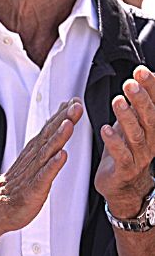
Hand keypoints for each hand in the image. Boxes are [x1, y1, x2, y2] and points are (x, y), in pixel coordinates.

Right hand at [0, 98, 82, 235]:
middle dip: (62, 120)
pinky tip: (62, 156)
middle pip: (48, 136)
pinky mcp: (33, 189)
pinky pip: (44, 176)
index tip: (73, 101)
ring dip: (58, 137)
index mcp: (33, 154)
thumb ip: (43, 145)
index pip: (48, 130)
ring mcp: (32, 174)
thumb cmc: (17, 188)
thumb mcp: (31, 164)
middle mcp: (32, 160)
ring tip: (68, 124)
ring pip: (47, 152)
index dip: (61, 115)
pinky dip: (53, 165)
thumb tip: (55, 127)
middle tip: (75, 106)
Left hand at [96, 66, 154, 217]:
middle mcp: (151, 140)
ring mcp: (140, 155)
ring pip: (137, 135)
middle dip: (141, 99)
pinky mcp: (126, 169)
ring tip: (117, 101)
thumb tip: (141, 74)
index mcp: (153, 127)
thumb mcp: (132, 122)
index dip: (151, 88)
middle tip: (130, 83)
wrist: (122, 185)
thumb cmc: (125, 149)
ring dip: (127, 117)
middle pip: (150, 117)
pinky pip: (122, 155)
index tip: (141, 70)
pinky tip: (105, 129)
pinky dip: (114, 141)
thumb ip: (137, 103)